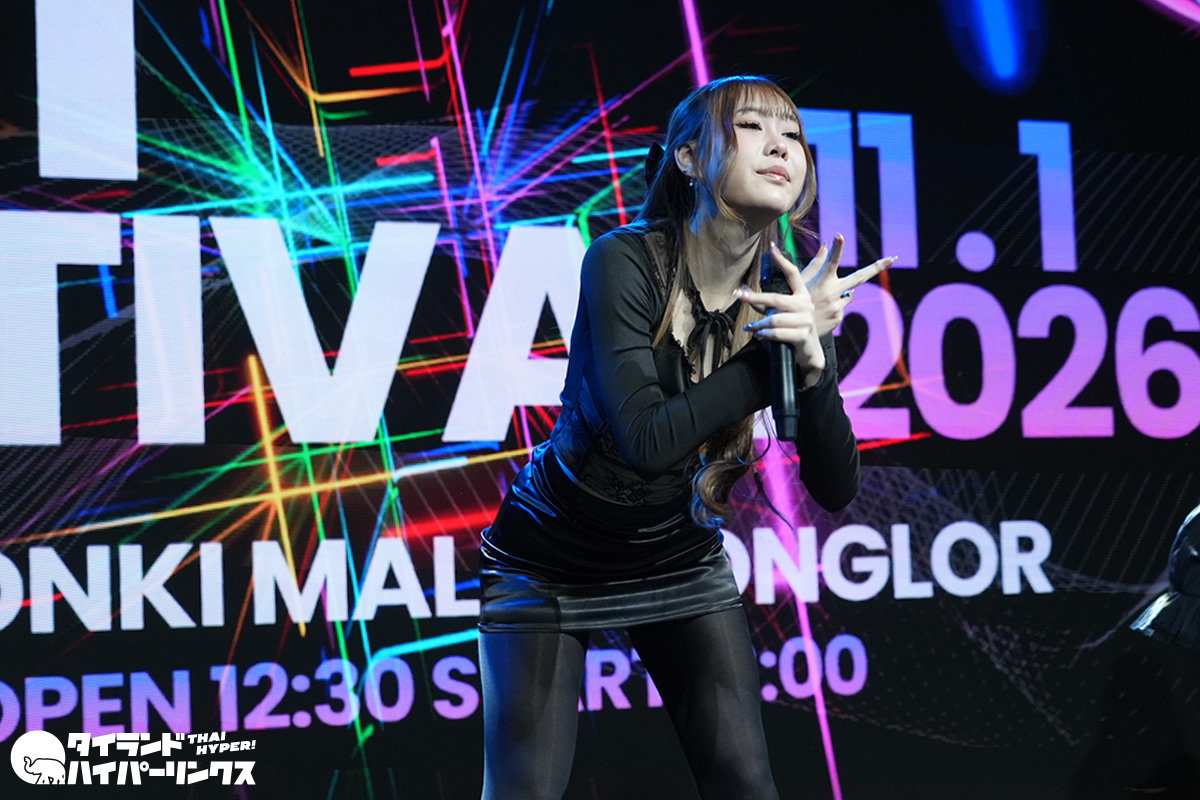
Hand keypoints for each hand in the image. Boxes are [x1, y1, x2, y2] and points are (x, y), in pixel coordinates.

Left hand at [738, 244, 825, 383]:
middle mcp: (806, 305)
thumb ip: (768, 305)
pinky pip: (778, 333)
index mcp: (802, 295)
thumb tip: (745, 294)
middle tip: (739, 295)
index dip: (782, 261)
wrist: (809, 354)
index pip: (793, 274)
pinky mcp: (803, 335)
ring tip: (752, 328)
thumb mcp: (783, 315)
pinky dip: (765, 335)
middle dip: (755, 297)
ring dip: (759, 325)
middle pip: (776, 298)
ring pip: (774, 319)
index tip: (772, 248)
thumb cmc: (793, 332)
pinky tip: (759, 336)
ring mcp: (806, 320)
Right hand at [780, 233, 896, 336]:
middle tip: (892, 259)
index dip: (836, 248)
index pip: (831, 261)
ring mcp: (837, 307)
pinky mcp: (839, 317)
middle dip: (877, 267)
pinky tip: (822, 311)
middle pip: (859, 277)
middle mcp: (832, 293)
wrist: (794, 332)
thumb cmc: (795, 302)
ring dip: (840, 293)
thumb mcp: (801, 282)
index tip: (839, 235)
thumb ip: (816, 263)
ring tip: (822, 302)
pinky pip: (843, 306)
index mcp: (821, 282)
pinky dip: (835, 306)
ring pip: (848, 294)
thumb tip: (826, 244)